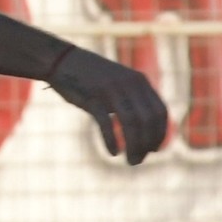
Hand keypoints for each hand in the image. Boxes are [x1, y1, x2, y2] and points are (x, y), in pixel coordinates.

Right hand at [49, 46, 169, 164]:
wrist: (61, 60)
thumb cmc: (91, 77)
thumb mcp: (119, 82)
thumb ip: (134, 98)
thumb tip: (147, 129)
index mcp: (139, 80)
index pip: (160, 111)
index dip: (161, 133)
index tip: (154, 150)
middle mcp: (128, 84)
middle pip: (148, 120)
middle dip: (147, 144)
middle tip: (139, 160)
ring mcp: (110, 90)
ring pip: (131, 123)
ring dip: (134, 147)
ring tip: (131, 161)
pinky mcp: (92, 97)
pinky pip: (107, 123)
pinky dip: (112, 141)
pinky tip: (113, 152)